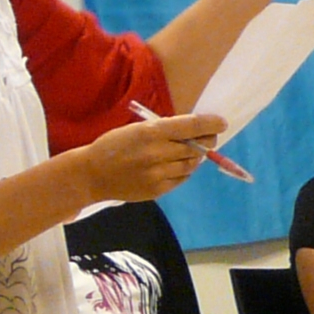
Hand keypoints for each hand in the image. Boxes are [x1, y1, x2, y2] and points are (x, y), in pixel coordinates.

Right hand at [78, 113, 227, 202]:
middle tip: (209, 139)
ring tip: (187, 152)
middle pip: (196, 148)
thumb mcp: (137, 129)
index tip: (222, 124)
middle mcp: (158, 153)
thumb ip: (164, 130)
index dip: (210, 125)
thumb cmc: (114, 146)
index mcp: (151, 133)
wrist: (91, 174)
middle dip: (206, 142)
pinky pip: (182, 179)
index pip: (191, 127)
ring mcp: (158, 174)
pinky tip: (174, 166)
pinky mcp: (157, 190)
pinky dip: (183, 171)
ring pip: (191, 165)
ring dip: (195, 158)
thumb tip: (194, 131)